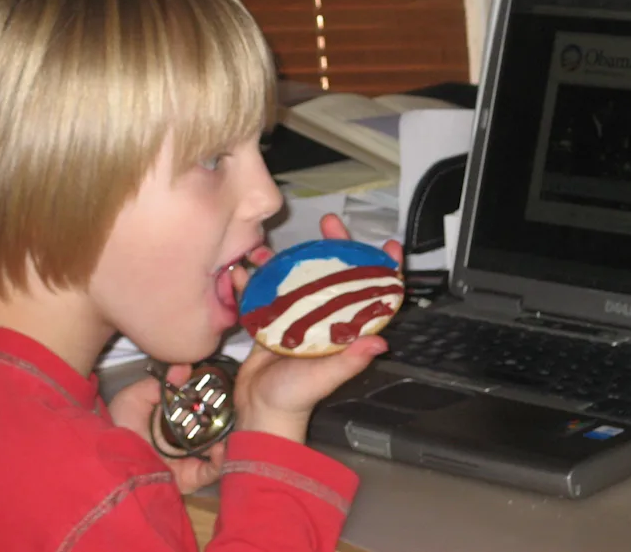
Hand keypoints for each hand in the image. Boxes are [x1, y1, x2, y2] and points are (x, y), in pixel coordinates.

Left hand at [108, 365, 226, 493]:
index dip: (215, 397)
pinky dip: (221, 460)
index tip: (223, 386)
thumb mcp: (134, 399)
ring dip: (229, 438)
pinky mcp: (190, 478)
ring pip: (219, 448)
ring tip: (232, 426)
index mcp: (175, 420)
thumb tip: (185, 367)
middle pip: (215, 426)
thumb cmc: (118, 428)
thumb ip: (160, 384)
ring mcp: (191, 459)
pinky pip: (212, 471)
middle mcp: (186, 439)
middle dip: (227, 417)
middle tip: (234, 406)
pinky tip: (220, 448)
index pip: (202, 407)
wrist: (106, 461)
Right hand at [229, 213, 402, 442]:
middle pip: (334, 273)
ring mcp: (295, 315)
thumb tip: (380, 343)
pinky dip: (251, 280)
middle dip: (333, 245)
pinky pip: (262, 293)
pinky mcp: (269, 319)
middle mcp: (324, 317)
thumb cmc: (297, 397)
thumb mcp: (325, 377)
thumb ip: (349, 359)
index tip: (389, 246)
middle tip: (328, 222)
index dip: (382, 269)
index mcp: (343, 329)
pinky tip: (241, 271)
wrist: (260, 410)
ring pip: (297, 276)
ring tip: (267, 247)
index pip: (369, 293)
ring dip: (285, 258)